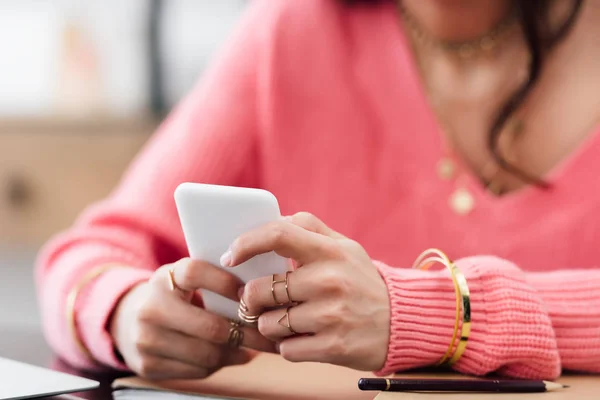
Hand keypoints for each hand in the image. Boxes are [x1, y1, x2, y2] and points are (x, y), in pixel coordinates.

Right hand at [109, 258, 274, 379]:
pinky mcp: (148, 366)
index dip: (227, 283)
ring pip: (208, 354)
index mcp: (164, 278)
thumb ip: (213, 279)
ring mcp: (147, 340)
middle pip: (211, 327)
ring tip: (253, 348)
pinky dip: (219, 364)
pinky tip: (229, 355)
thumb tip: (260, 295)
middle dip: (247, 333)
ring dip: (236, 353)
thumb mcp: (184, 278)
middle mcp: (151, 308)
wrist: (127, 320)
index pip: (198, 274)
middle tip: (268, 334)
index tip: (251, 293)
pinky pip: (197, 370)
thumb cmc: (172, 295)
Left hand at [224, 213, 389, 370]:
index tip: (230, 256)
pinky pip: (286, 350)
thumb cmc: (362, 280)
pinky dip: (289, 346)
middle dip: (252, 299)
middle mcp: (330, 280)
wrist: (402, 321)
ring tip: (290, 320)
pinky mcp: (334, 347)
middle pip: (261, 289)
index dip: (245, 243)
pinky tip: (305, 338)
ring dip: (271, 325)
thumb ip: (309, 229)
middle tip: (258, 301)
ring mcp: (332, 315)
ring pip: (269, 324)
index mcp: (330, 251)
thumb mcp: (345, 247)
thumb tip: (272, 220)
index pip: (277, 234)